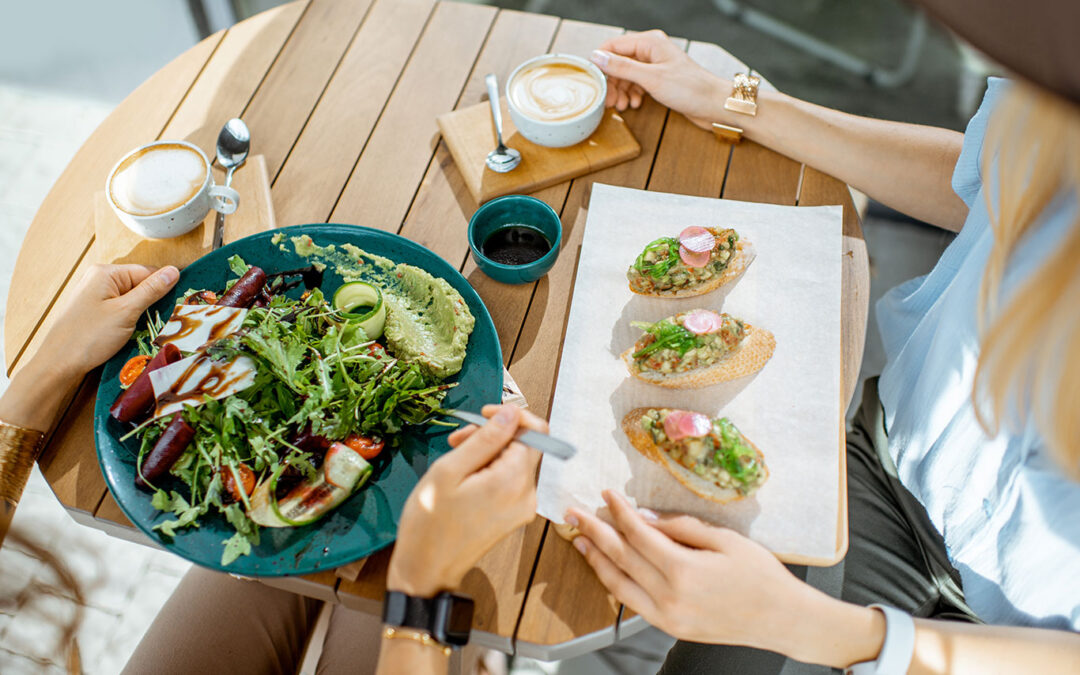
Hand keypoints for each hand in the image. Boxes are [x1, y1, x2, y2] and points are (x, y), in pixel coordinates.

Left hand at [35, 264, 178, 377]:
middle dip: (152, 302)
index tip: (177, 307)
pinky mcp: (94, 310)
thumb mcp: (126, 312)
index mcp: (106, 272)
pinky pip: (121, 309)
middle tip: (163, 321)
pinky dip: (131, 320)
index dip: (163, 289)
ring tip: (146, 329)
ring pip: (132, 299)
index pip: (147, 272)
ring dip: (142, 313)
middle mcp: (99, 279)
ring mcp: (95, 295)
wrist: (58, 364)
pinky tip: (132, 332)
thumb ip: (151, 290)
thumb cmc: (89, 336)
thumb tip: (174, 271)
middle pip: (140, 284)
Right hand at [387, 405, 545, 596]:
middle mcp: (526, 495)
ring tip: (456, 459)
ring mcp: (522, 508)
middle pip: (524, 446)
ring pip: (515, 462)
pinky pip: (509, 481)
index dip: (510, 416)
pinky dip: (490, 471)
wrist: (426, 569)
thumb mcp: (449, 471)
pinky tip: (464, 477)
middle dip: (494, 435)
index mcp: (513, 482)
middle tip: (459, 440)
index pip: (536, 431)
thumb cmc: (430, 524)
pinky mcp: (513, 516)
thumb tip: (510, 413)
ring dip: (488, 453)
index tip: (485, 414)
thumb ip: (485, 439)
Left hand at [566, 490, 884, 666]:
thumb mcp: (724, 540)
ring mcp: (668, 617)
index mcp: (683, 570)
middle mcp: (669, 597)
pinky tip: (606, 568)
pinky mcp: (670, 628)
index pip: (638, 534)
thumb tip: (643, 517)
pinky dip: (615, 583)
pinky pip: (633, 603)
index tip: (605, 494)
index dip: (618, 512)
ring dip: (596, 560)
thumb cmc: (761, 575)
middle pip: (621, 558)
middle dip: (594, 532)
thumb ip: (679, 527)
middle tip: (574, 513)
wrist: (782, 620)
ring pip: (618, 585)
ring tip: (580, 540)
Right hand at [590, 30, 725, 128]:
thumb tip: (597, 57)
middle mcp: (652, 50)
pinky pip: (637, 84)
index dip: (600, 63)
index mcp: (650, 42)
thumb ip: (622, 67)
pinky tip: (635, 104)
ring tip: (622, 106)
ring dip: (621, 91)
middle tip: (608, 101)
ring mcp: (656, 65)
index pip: (613, 45)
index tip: (592, 81)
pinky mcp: (659, 79)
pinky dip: (632, 94)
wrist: (713, 105)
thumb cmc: (690, 89)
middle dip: (611, 82)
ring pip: (627, 75)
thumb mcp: (651, 78)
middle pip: (619, 62)